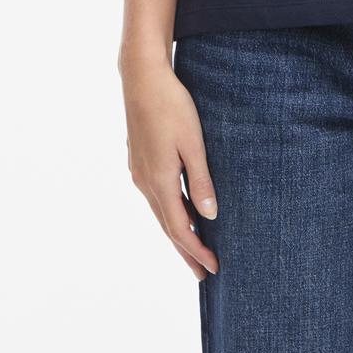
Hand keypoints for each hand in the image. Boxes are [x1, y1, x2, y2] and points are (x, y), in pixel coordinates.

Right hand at [120, 55, 219, 279]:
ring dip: (177, 232)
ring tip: (194, 248)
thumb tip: (209, 215)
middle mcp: (145, 182)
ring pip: (160, 212)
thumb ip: (200, 180)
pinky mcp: (140, 161)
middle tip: (203, 273)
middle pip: (168, 227)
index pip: (180, 229)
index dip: (196, 251)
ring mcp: (140, 172)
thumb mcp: (193, 143)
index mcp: (160, 181)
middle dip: (186, 251)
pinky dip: (170, 212)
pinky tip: (179, 211)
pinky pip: (156, 197)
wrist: (142, 79)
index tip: (213, 269)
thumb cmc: (172, 106)